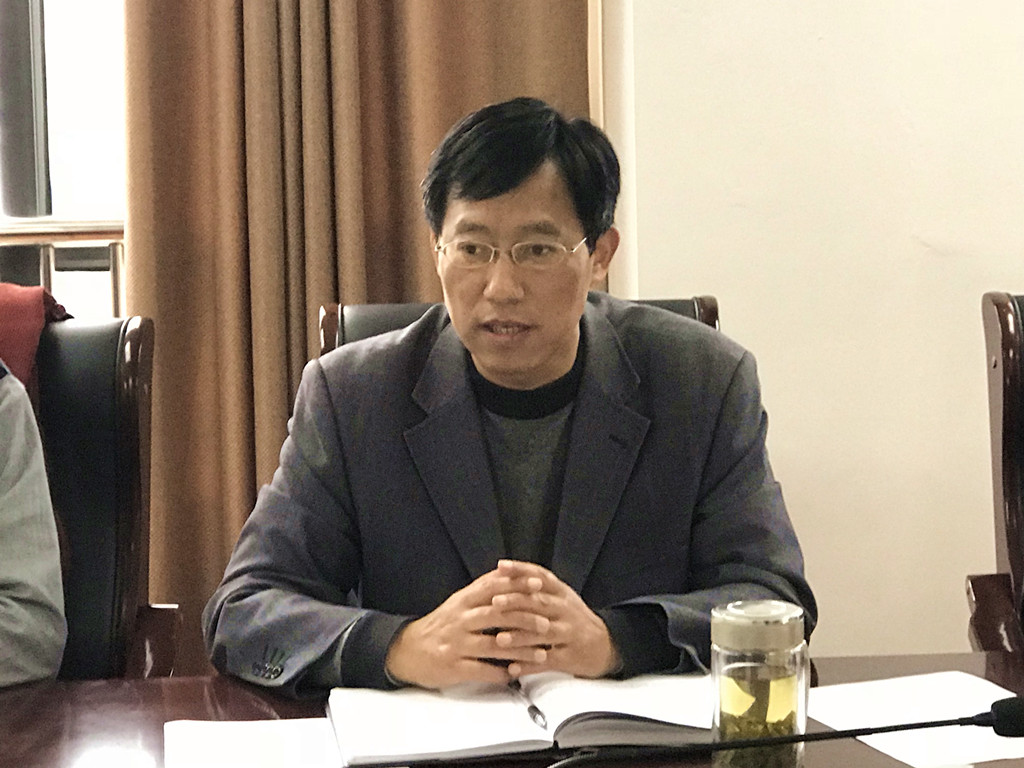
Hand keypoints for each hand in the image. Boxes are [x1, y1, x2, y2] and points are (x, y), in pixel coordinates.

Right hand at [384, 567, 551, 688]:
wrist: (407, 650)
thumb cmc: (441, 625)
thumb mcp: (459, 602)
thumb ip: (482, 590)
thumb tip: (508, 574)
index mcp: (463, 601)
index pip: (493, 588)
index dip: (517, 585)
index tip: (540, 585)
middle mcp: (460, 620)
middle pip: (497, 615)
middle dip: (525, 618)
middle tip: (546, 623)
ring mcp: (456, 644)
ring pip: (494, 645)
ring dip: (520, 650)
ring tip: (540, 653)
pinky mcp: (453, 666)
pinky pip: (482, 670)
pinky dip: (501, 672)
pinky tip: (517, 673)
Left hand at [490, 560, 619, 679]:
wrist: (605, 644)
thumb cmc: (571, 617)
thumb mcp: (559, 596)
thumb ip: (535, 584)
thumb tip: (500, 569)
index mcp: (561, 592)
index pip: (541, 576)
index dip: (521, 571)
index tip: (500, 567)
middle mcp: (565, 610)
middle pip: (539, 603)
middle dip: (516, 602)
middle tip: (494, 602)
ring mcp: (569, 633)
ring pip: (543, 634)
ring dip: (520, 637)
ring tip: (500, 639)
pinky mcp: (570, 657)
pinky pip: (547, 661)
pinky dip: (529, 666)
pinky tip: (512, 669)